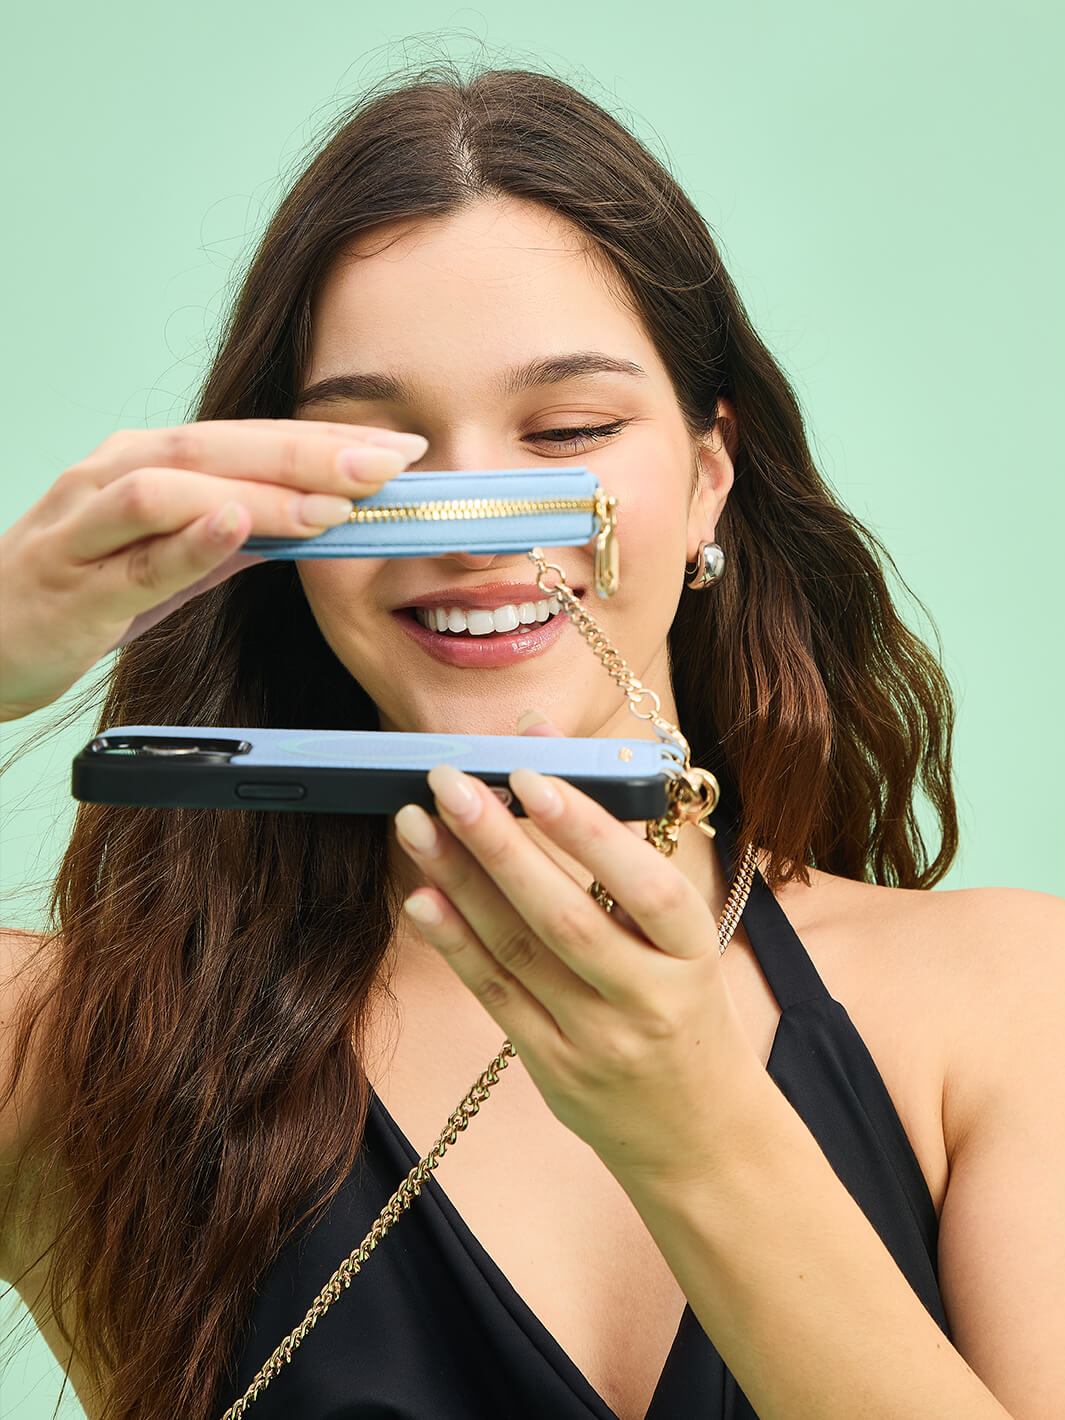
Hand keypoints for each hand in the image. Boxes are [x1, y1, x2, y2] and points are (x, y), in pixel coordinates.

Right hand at [0, 419, 426, 720]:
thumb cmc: (75, 591)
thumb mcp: (166, 559)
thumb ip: (231, 538)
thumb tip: (311, 522)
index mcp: (146, 461)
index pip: (250, 440)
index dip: (327, 440)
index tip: (398, 447)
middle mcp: (113, 473)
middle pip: (221, 447)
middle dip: (312, 452)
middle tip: (389, 462)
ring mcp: (86, 525)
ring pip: (177, 488)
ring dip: (260, 494)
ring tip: (331, 505)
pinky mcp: (71, 584)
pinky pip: (132, 556)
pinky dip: (186, 540)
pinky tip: (233, 528)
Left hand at [393, 715, 749, 1185]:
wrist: (699, 1132)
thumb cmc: (686, 1006)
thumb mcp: (679, 937)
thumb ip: (615, 848)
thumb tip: (544, 747)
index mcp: (692, 955)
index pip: (644, 887)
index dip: (586, 830)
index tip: (530, 776)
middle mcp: (647, 1000)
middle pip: (564, 917)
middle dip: (499, 843)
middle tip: (449, 783)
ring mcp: (597, 1041)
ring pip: (519, 953)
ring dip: (460, 882)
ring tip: (416, 824)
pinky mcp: (553, 1069)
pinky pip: (497, 997)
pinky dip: (456, 945)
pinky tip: (422, 897)